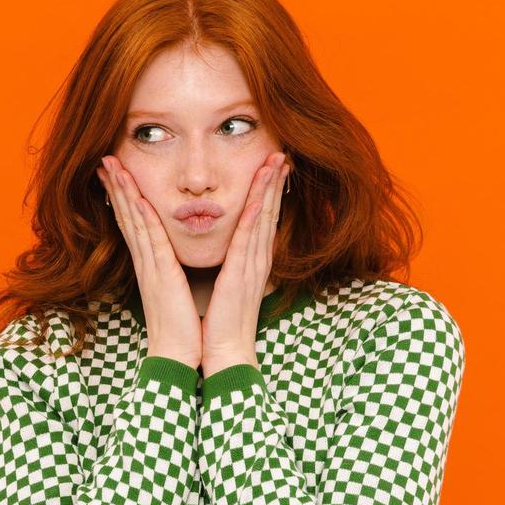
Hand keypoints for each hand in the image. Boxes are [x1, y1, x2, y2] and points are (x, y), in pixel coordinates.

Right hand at [97, 156, 201, 369]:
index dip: (123, 196)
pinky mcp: (159, 274)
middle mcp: (145, 261)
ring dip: (122, 190)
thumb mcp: (177, 291)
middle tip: (104, 159)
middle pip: (127, 214)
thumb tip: (174, 260)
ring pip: (133, 219)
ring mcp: (149, 266)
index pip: (134, 223)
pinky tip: (135, 197)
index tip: (115, 173)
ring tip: (111, 164)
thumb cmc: (182, 326)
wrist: (178, 354)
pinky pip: (150, 238)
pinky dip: (141, 215)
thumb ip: (172, 271)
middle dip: (115, 185)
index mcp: (151, 264)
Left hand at [201, 152, 289, 375]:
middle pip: (270, 212)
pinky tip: (260, 195)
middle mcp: (257, 260)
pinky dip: (255, 216)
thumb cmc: (221, 322)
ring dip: (269, 188)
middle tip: (282, 153)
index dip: (270, 191)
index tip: (274, 166)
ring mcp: (252, 266)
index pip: (263, 218)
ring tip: (276, 161)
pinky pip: (248, 240)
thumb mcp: (227, 285)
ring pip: (263, 219)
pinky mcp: (241, 275)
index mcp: (252, 261)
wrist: (224, 352)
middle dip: (275, 181)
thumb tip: (227, 250)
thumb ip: (230, 264)